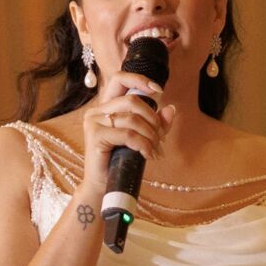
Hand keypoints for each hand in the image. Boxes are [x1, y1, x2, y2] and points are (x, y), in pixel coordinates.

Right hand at [78, 71, 173, 191]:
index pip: (119, 79)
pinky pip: (128, 134)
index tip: (159, 91)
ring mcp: (94, 122)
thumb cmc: (121, 162)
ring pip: (132, 118)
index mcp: (106, 106)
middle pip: (132, 100)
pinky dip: (143, 144)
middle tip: (160, 138)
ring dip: (150, 134)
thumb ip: (156, 124)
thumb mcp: (142, 139)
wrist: (104, 186)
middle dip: (152, 118)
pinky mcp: (96, 136)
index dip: (140, 79)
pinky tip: (148, 155)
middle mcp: (97, 111)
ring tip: (155, 149)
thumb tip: (171, 109)